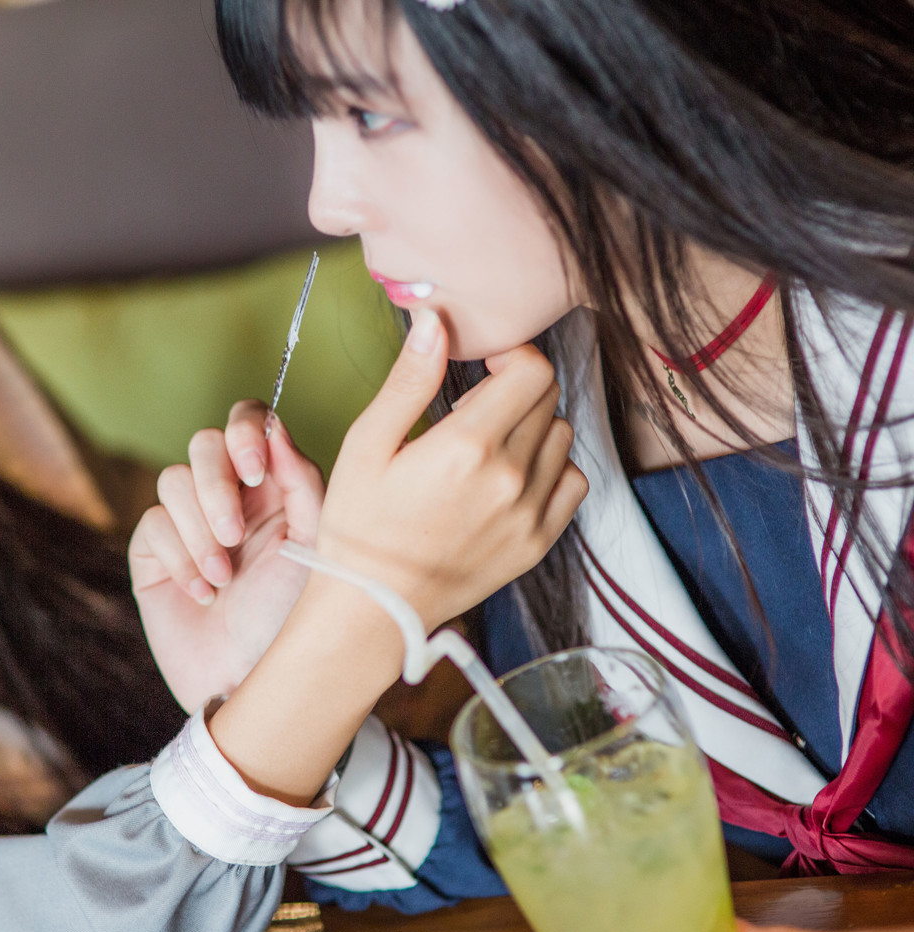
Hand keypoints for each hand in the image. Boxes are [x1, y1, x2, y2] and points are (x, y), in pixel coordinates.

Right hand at [129, 402, 323, 711]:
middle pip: (204, 444)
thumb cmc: (294, 621)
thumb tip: (275, 429)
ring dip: (199, 531)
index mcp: (274, 486)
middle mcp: (229, 497)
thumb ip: (301, 482)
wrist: (253, 684)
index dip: (244, 432)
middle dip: (216, 488)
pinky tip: (203, 594)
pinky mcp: (152, 553)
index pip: (249, 423)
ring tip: (223, 579)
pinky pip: (152, 524)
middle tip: (234, 537)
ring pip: (172, 480)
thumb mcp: (314, 548)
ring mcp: (187, 523)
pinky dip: (179, 559)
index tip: (254, 471)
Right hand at [313, 307, 586, 640]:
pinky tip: (510, 477)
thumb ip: (409, 380)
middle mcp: (510, 477)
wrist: (373, 607)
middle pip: (548, 398)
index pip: (531, 370)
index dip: (510, 356)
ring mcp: (530, 513)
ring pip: (562, 437)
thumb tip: (436, 322)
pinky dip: (550, 469)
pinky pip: (572, 483)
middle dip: (515, 388)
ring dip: (533, 427)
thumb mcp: (367, 444)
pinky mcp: (538, 542)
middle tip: (473, 407)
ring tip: (487, 446)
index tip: (483, 367)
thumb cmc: (359, 526)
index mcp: (467, 446)